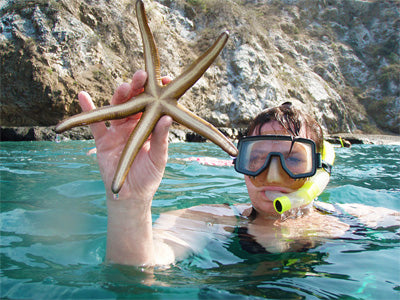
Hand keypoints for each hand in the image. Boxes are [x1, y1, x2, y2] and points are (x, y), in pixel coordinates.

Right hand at [78, 70, 172, 201]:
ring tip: (124, 86)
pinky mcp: (102, 141)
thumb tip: (167, 118)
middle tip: (141, 75)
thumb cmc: (149, 176)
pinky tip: (83, 96)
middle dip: (137, 87)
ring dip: (119, 96)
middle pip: (134, 101)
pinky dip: (88, 110)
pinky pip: (94, 124)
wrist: (131, 196)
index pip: (153, 105)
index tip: (164, 79)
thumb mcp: (159, 158)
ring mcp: (117, 131)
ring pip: (116, 108)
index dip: (157, 92)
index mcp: (149, 126)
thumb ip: (161, 139)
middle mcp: (133, 125)